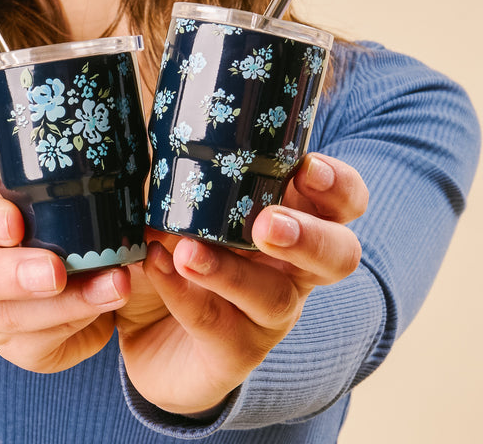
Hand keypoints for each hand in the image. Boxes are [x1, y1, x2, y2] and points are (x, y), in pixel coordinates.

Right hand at [0, 173, 129, 372]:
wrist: (32, 249)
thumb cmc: (22, 203)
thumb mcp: (15, 182)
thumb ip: (30, 184)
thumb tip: (79, 179)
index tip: (13, 223)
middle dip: (10, 276)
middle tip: (55, 271)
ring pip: (3, 318)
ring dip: (64, 304)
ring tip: (110, 283)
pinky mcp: (9, 346)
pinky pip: (37, 345)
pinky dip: (78, 320)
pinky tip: (106, 299)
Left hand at [117, 153, 367, 415]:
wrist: (146, 330)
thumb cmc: (173, 248)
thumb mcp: (176, 204)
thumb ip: (181, 174)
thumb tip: (162, 134)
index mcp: (290, 219)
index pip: (341, 200)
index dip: (337, 185)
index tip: (308, 166)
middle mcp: (292, 269)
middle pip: (338, 256)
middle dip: (310, 237)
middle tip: (267, 224)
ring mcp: (268, 315)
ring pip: (275, 298)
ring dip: (232, 272)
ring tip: (188, 252)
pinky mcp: (234, 353)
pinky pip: (217, 325)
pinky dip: (184, 294)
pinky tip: (157, 266)